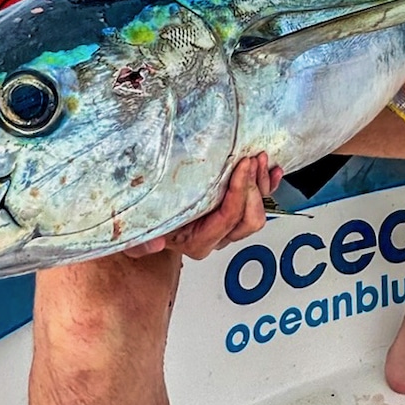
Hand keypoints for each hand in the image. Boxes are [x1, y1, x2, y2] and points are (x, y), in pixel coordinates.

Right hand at [125, 153, 281, 260]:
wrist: (146, 220)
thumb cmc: (143, 221)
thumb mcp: (133, 233)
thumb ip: (138, 244)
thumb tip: (153, 245)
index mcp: (197, 241)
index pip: (228, 218)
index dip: (239, 191)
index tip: (241, 165)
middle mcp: (217, 236)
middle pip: (250, 218)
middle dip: (253, 187)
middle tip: (249, 160)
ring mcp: (228, 226)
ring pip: (257, 210)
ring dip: (261, 184)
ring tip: (257, 159)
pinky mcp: (233, 214)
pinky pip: (259, 203)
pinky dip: (267, 186)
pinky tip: (271, 172)